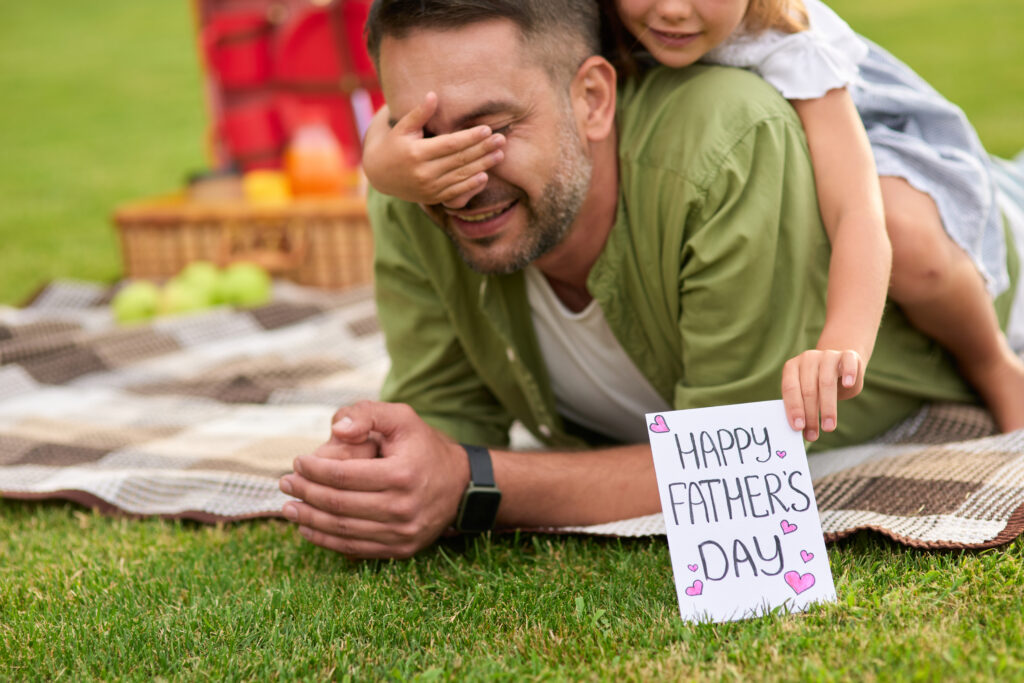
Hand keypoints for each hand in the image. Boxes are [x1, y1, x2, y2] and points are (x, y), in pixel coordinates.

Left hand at [278, 402, 469, 558]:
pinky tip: (307, 528)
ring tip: (288, 507)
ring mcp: (403, 533)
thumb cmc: (424, 446)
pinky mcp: (401, 550)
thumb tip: (336, 429)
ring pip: (343, 530)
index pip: (343, 475)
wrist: (461, 485)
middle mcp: (404, 508)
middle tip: (284, 484)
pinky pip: (356, 548)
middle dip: (305, 493)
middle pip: (339, 505)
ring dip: (309, 520)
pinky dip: (326, 540)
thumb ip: (367, 414)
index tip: (297, 462)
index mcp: (402, 474)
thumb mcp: (402, 418)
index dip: (313, 469)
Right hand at [361, 93, 505, 206]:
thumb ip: (419, 113)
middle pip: (459, 160)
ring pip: (461, 176)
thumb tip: (433, 95)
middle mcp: (424, 173)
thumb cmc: (392, 144)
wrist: (379, 174)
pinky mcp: (432, 197)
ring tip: (500, 155)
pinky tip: (485, 176)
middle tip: (501, 140)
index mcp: (416, 153)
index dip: (470, 137)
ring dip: (482, 166)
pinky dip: (471, 186)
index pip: (450, 144)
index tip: (487, 129)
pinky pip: (455, 193)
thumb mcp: (402, 127)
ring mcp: (429, 188)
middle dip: (482, 150)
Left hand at [781, 349, 864, 440]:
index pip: (790, 388)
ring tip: (828, 427)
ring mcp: (827, 355)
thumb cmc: (818, 385)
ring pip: (826, 382)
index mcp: (792, 367)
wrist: (839, 364)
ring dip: (827, 408)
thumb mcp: (807, 393)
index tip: (798, 427)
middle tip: (813, 435)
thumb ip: (802, 406)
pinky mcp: (847, 355)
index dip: (794, 408)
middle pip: (808, 389)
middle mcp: (808, 359)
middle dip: (810, 415)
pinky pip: (848, 362)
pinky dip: (849, 373)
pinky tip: (848, 385)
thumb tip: (803, 432)